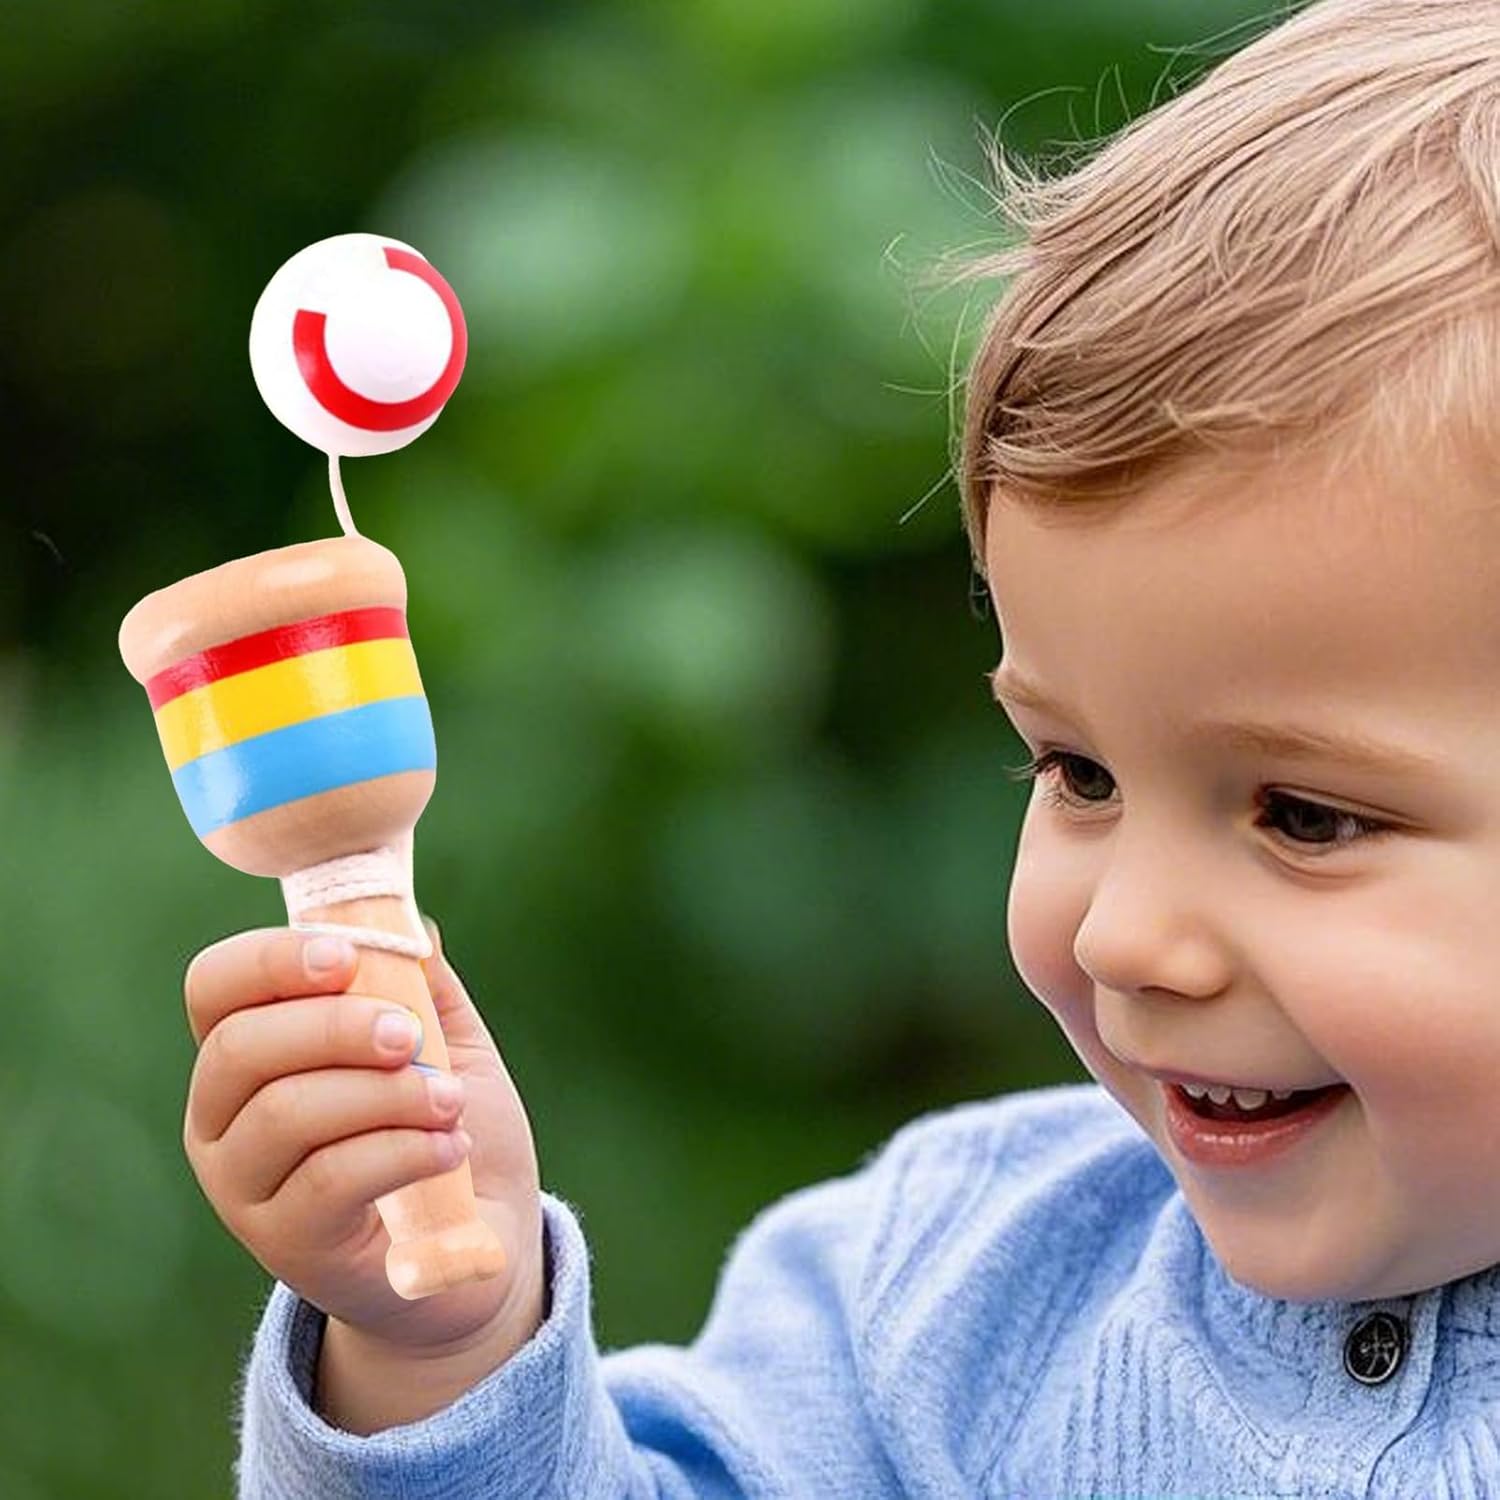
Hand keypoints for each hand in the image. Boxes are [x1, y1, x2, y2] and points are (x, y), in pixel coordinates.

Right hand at [181, 919, 544, 1360]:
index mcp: (248, 1051)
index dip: (270, 961)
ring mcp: (243, 1187)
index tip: (346, 957)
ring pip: (288, 1114)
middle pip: (241, 1049)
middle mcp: (221, 1118)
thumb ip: (423, 986)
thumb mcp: (448, 1044)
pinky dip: (401, 1149)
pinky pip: (329, 1180)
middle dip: (335, 1027)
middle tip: (411, 1037)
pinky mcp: (286, 1244)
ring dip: (384, 1095)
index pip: (214, 988)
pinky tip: (450, 1147)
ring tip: (450, 1102)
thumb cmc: (450, 1126)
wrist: (478, 1243)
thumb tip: (413, 924)